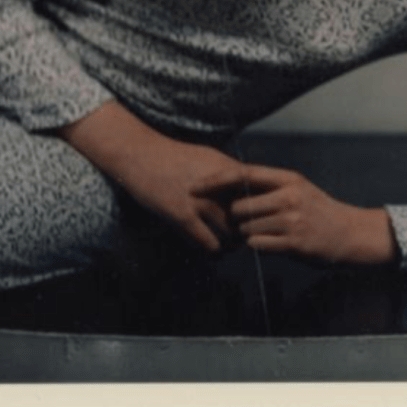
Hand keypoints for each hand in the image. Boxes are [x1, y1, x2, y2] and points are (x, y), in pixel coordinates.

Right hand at [58, 100, 245, 254]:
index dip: (264, 208)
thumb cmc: (176, 156)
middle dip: (251, 229)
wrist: (142, 154)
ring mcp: (201, 201)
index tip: (262, 218)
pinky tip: (213, 252)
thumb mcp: (208, 157)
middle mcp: (219, 185)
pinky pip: (208, 242)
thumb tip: (247, 186)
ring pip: (232, 232)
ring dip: (234, 244)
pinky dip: (214, 251)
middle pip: (250, 215)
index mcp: (228, 169)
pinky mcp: (182, 216)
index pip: (259, 193)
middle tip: (248, 238)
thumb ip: (228, 173)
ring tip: (232, 248)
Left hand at [230, 164, 397, 266]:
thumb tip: (229, 186)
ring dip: (247, 234)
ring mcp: (292, 220)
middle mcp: (289, 196)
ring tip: (265, 232)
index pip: (243, 174)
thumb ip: (268, 186)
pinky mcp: (293, 243)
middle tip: (245, 222)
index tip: (195, 187)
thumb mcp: (296, 188)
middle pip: (239, 206)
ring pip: (246, 228)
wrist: (348, 233)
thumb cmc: (316, 210)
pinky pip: (257, 245)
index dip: (215, 180)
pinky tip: (272, 243)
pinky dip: (257, 246)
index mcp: (288, 178)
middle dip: (236, 217)